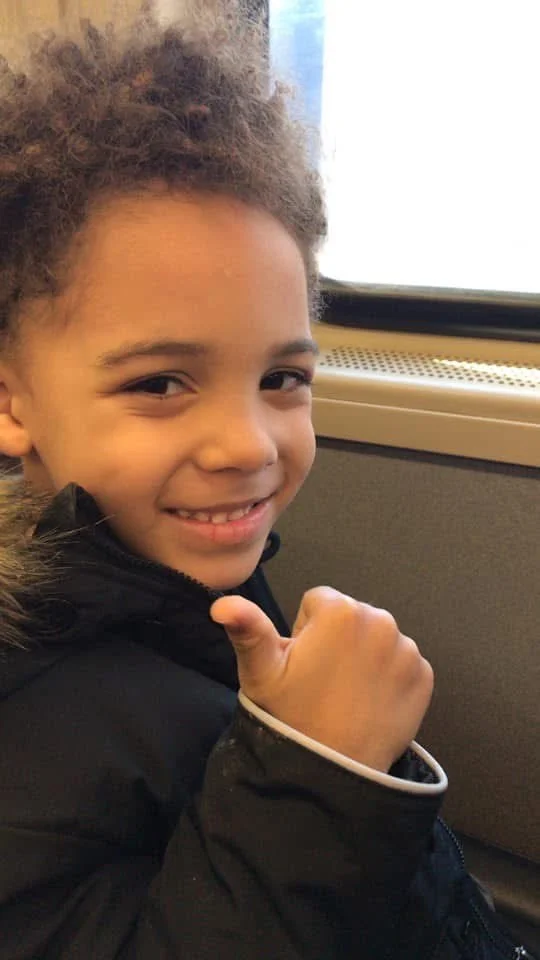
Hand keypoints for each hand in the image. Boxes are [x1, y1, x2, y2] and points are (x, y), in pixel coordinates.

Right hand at [210, 587, 433, 772]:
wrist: (332, 772)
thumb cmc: (291, 716)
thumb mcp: (260, 673)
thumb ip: (246, 629)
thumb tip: (221, 604)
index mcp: (339, 610)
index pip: (318, 601)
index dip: (305, 631)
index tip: (302, 662)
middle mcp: (380, 620)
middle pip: (351, 616)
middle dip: (337, 639)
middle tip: (321, 679)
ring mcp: (406, 650)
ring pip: (378, 638)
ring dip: (364, 656)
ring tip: (345, 693)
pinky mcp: (424, 676)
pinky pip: (402, 663)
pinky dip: (389, 677)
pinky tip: (370, 701)